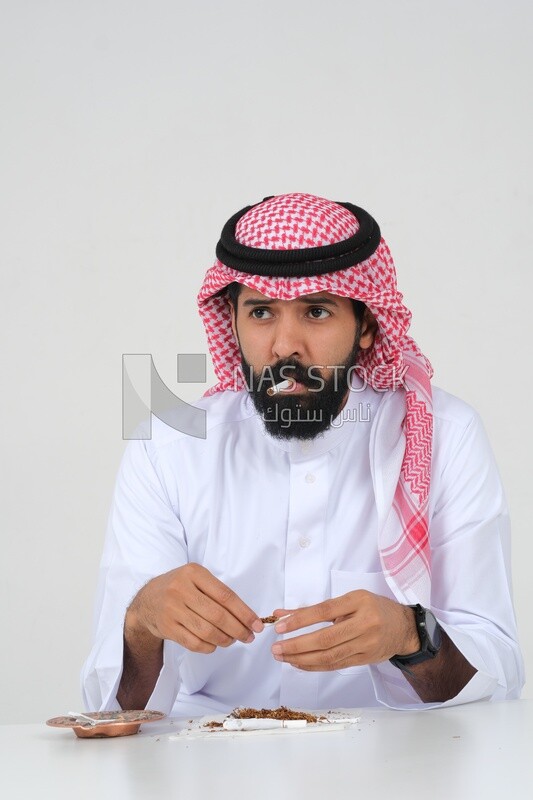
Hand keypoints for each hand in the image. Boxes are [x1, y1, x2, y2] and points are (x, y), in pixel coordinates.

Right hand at [125, 563, 262, 654]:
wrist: (146, 600)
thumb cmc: (179, 588)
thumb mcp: (196, 579)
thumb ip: (217, 592)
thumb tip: (246, 616)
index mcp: (193, 572)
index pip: (225, 595)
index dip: (244, 612)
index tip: (256, 624)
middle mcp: (181, 589)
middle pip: (218, 615)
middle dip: (238, 629)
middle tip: (249, 637)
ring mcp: (172, 609)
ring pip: (207, 631)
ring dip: (225, 639)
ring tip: (233, 640)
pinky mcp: (167, 627)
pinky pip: (194, 643)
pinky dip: (209, 647)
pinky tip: (215, 644)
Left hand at [270, 591, 419, 670]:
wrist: (403, 627)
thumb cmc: (373, 608)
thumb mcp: (349, 600)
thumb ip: (315, 608)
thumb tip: (282, 614)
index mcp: (359, 601)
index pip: (324, 611)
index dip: (300, 620)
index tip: (280, 626)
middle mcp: (364, 623)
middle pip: (325, 638)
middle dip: (297, 645)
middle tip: (276, 648)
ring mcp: (366, 644)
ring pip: (329, 656)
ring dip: (302, 658)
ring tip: (283, 657)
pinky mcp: (365, 660)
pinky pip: (336, 665)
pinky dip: (315, 666)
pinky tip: (300, 663)